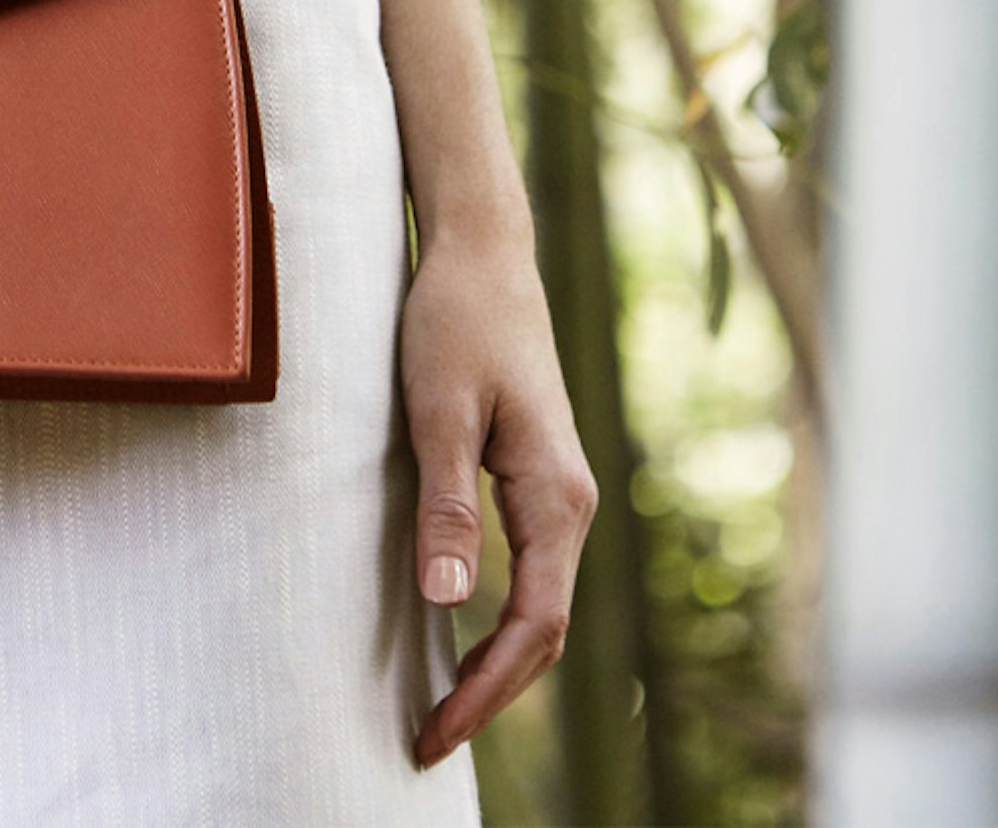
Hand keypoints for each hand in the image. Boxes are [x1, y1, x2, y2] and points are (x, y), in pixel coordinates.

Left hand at [399, 226, 599, 767]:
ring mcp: (559, 494)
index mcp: (554, 495)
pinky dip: (502, 625)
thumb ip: (446, 505)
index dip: (486, 690)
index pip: (533, 624)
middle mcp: (570, 503)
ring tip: (442, 712)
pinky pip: (532, 576)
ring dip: (499, 666)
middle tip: (426, 744)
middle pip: (546, 632)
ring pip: (542, 607)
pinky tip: (463, 640)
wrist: (484, 254)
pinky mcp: (537, 482)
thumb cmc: (456, 321)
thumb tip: (446, 600)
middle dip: (492, 695)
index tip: (435, 732)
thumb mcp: (438, 410)